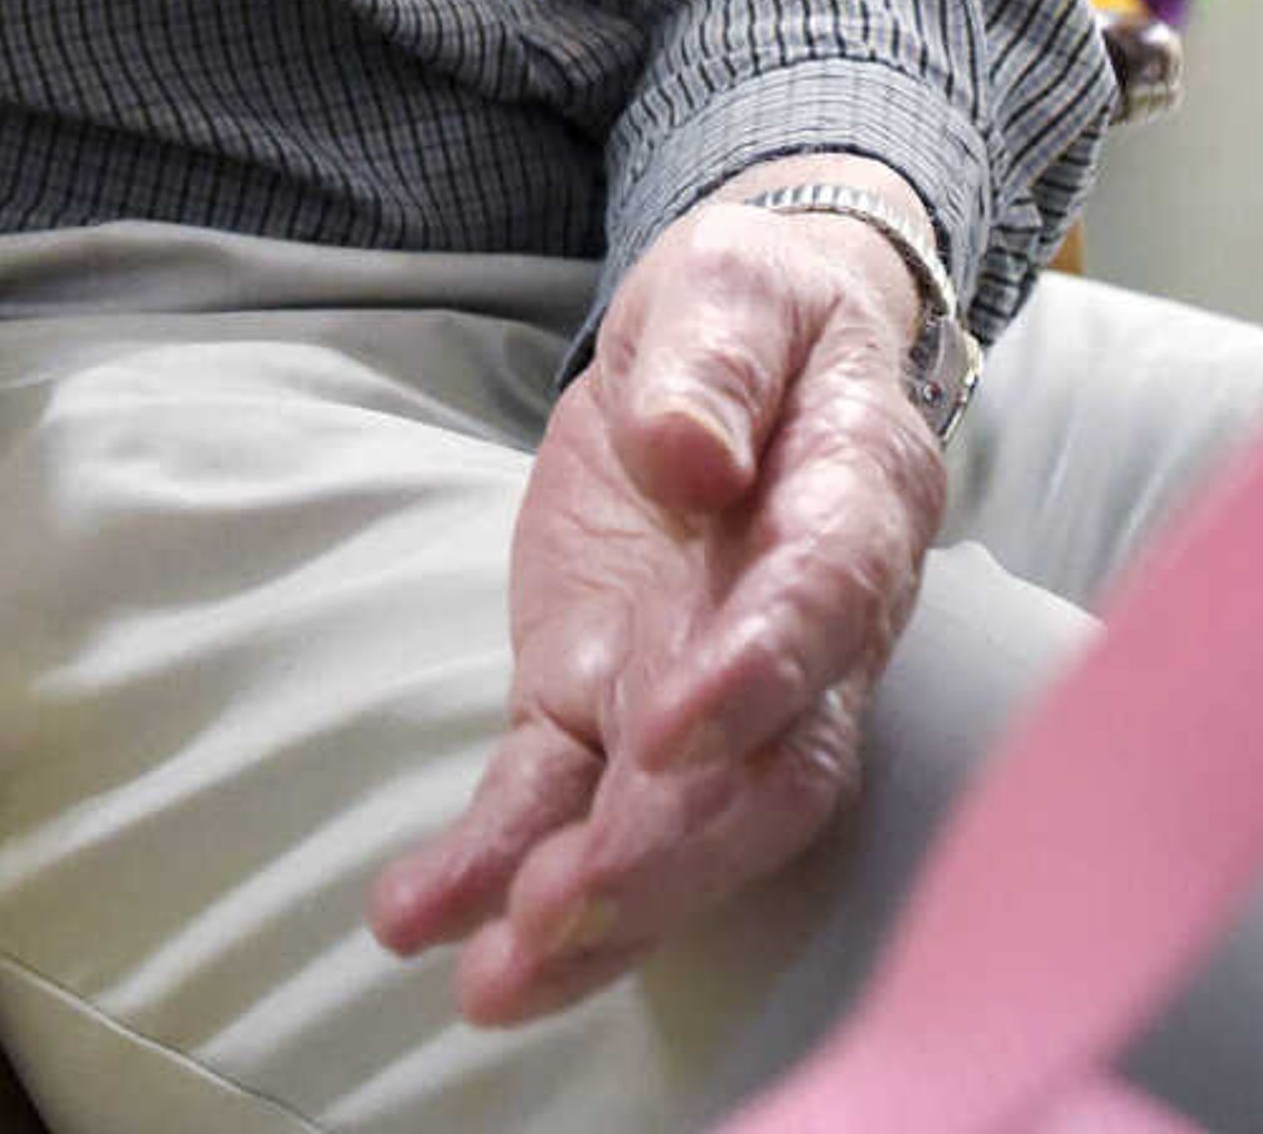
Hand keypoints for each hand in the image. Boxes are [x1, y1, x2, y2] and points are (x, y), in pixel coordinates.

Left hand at [368, 161, 952, 1023]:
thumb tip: (689, 452)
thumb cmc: (755, 310)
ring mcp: (694, 682)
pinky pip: (556, 796)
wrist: (739, 343)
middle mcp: (793, 632)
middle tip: (566, 911)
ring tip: (493, 980)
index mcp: (847, 509)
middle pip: (759, 774)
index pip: (818, 607)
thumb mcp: (728, 282)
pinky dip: (491, 864)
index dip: (756, 678)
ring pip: (665, 823)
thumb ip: (713, 360)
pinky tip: (415, 918)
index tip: (674, 731)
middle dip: (669, 854)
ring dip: (591, 911)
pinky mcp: (601, 698)